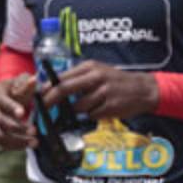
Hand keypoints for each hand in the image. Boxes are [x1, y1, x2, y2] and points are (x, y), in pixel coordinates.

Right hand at [0, 73, 37, 149]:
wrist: (12, 96)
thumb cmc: (19, 87)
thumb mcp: (23, 82)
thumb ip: (27, 84)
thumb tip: (33, 80)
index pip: (1, 101)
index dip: (11, 107)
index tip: (23, 114)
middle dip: (17, 127)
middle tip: (34, 130)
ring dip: (17, 140)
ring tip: (34, 141)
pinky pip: (2, 143)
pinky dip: (15, 146)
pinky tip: (29, 145)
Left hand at [41, 60, 158, 119]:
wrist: (144, 89)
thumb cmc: (116, 81)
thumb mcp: (98, 72)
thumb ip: (78, 78)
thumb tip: (54, 88)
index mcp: (90, 67)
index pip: (62, 77)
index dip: (48, 87)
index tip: (39, 95)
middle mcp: (95, 77)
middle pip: (65, 89)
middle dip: (51, 99)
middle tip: (43, 108)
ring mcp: (103, 92)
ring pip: (78, 106)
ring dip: (79, 110)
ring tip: (92, 105)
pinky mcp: (110, 106)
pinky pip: (92, 115)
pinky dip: (94, 114)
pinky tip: (104, 109)